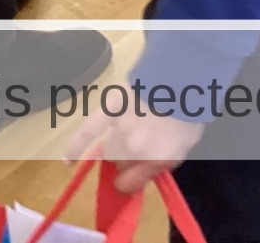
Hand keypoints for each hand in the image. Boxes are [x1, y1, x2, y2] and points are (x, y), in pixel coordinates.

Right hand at [67, 113, 205, 194]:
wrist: (184, 74)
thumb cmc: (191, 109)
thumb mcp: (186, 143)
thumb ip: (166, 161)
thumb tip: (148, 172)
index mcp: (154, 158)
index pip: (130, 184)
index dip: (131, 182)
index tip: (134, 179)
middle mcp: (134, 148)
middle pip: (120, 165)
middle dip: (129, 160)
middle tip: (142, 146)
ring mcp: (120, 129)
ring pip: (110, 149)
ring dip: (117, 147)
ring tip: (131, 134)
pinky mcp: (110, 110)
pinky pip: (87, 132)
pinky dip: (76, 147)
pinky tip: (68, 162)